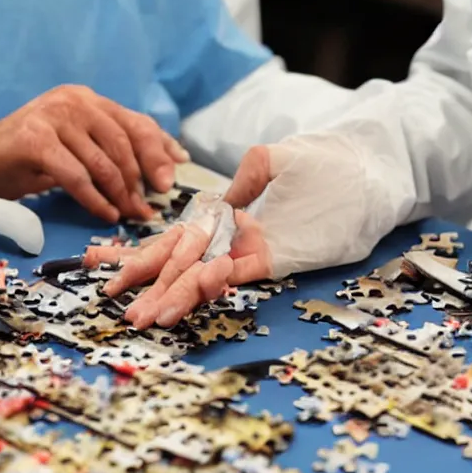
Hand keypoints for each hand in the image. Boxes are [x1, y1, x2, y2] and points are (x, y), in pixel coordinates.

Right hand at [0, 85, 188, 222]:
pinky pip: (77, 176)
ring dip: (121, 194)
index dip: (160, 150)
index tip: (174, 176)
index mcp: (87, 99)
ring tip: (128, 214)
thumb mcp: (76, 147)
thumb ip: (111, 150)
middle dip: (141, 179)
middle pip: (124, 142)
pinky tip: (105, 213)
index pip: (136, 122)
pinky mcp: (36, 140)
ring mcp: (53, 117)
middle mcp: (73, 101)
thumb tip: (164, 168)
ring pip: (103, 161)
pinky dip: (95, 199)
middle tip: (148, 207)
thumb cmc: (30, 158)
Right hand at [85, 129, 410, 327]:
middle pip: (181, 265)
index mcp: (225, 217)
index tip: (100, 262)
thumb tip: (220, 201)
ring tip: (145, 315)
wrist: (372, 168)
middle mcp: (234, 239)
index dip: (137, 251)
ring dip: (175, 297)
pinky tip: (191, 288)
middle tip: (118, 305)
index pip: (172, 238)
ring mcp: (254, 251)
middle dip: (148, 286)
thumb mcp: (275, 156)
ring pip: (205, 278)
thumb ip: (245, 175)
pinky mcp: (278, 258)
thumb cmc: (327, 159)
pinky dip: (215, 280)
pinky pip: (238, 273)